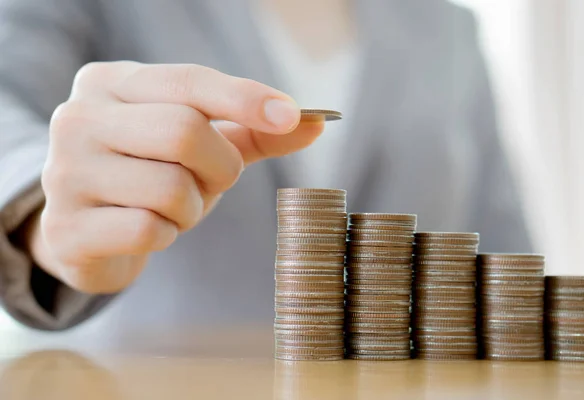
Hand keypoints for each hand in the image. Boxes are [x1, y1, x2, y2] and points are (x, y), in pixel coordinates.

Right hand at [28, 61, 323, 293]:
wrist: (86, 232)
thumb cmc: (150, 176)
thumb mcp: (199, 146)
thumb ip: (253, 132)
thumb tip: (315, 123)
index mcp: (111, 83)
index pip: (189, 81)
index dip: (245, 98)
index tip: (290, 117)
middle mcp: (78, 118)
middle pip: (184, 131)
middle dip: (220, 166)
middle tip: (213, 180)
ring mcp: (64, 172)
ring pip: (171, 188)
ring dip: (192, 207)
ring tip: (172, 208)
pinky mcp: (65, 228)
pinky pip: (148, 230)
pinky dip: (165, 236)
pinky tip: (148, 232)